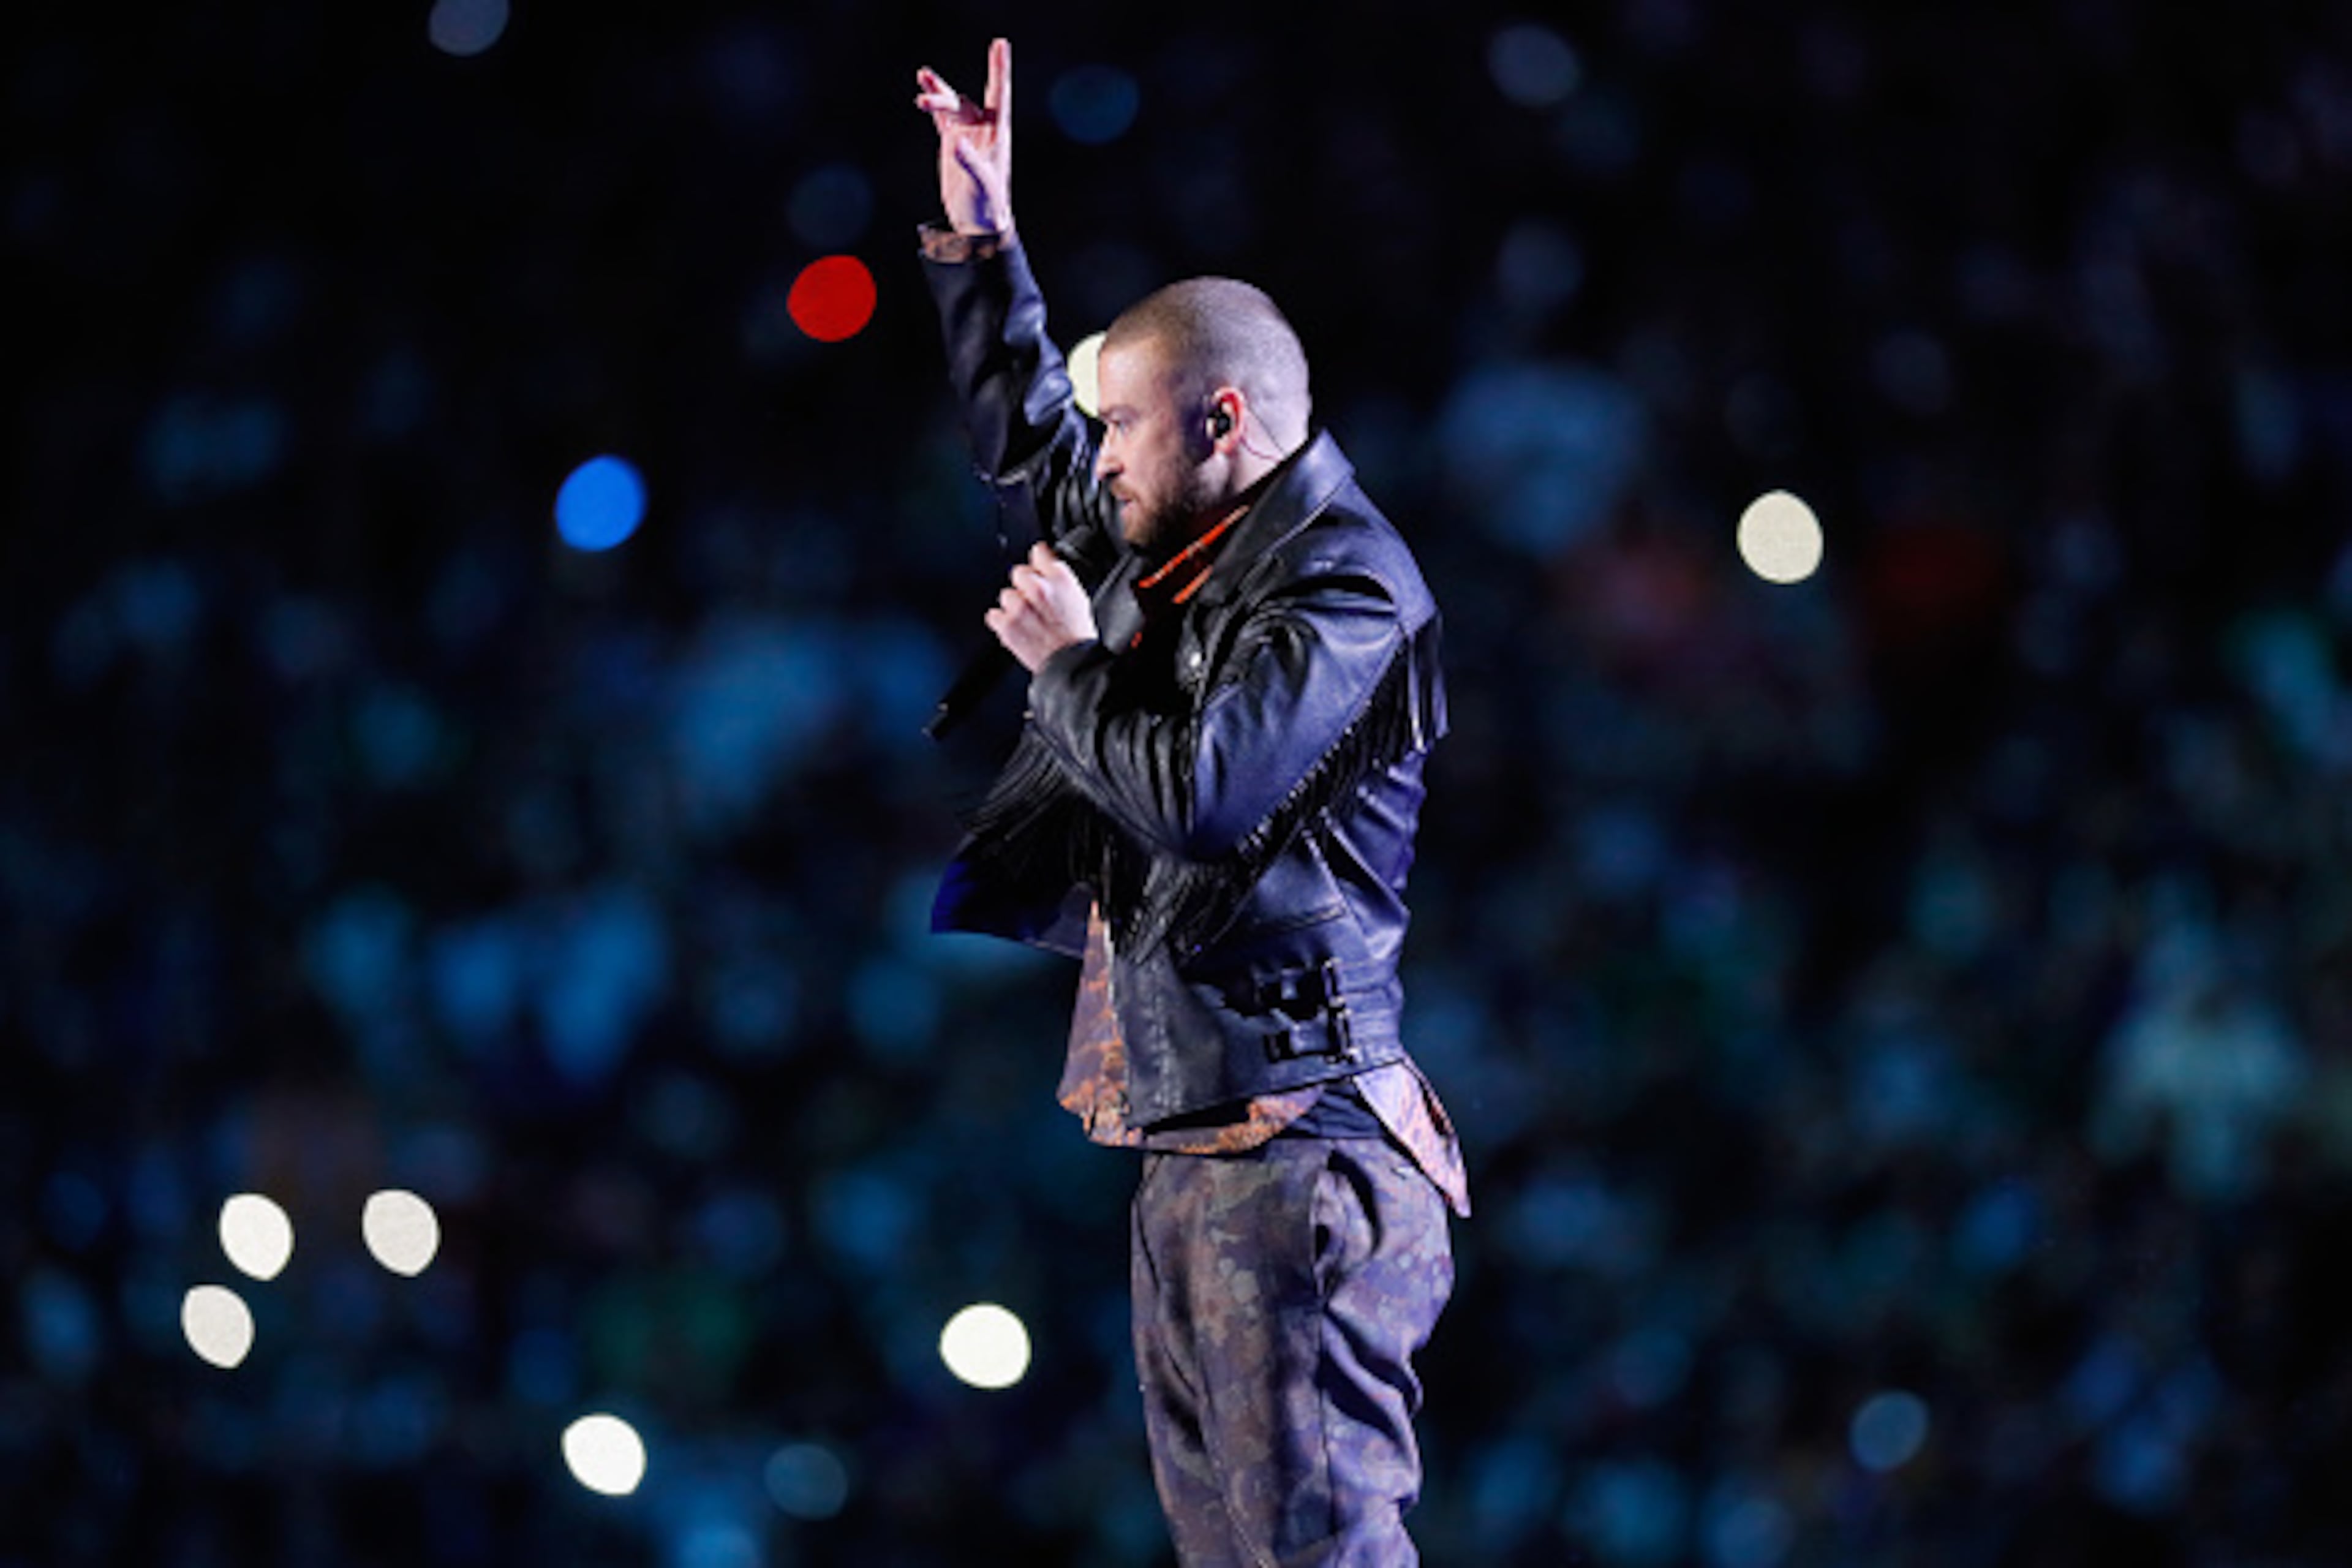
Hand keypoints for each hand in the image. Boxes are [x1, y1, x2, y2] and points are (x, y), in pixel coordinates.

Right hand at [914, 38, 1013, 236]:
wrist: (978, 223)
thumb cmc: (987, 205)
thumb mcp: (981, 184)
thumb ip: (970, 162)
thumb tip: (957, 143)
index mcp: (997, 134)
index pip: (999, 95)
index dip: (999, 69)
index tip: (999, 44)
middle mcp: (983, 129)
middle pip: (965, 101)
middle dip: (944, 94)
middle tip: (924, 95)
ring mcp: (967, 134)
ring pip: (952, 106)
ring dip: (937, 95)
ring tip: (922, 83)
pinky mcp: (953, 142)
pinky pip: (942, 118)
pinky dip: (934, 106)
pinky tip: (923, 93)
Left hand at [986, 543, 1095, 672]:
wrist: (1071, 664)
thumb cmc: (1077, 635)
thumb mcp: (1078, 597)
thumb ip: (1059, 579)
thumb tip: (1046, 566)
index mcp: (1060, 578)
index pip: (1039, 552)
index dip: (1038, 564)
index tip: (1037, 570)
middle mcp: (1038, 588)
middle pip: (1019, 572)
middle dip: (1024, 586)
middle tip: (1034, 604)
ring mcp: (1020, 606)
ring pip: (1006, 595)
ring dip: (1013, 607)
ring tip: (1028, 622)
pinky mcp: (1007, 624)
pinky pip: (994, 615)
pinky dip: (1002, 623)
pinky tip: (1018, 630)